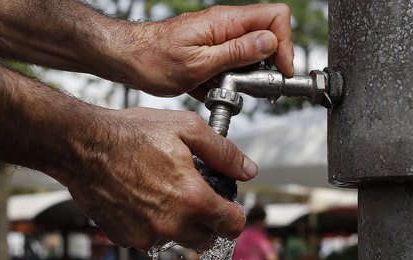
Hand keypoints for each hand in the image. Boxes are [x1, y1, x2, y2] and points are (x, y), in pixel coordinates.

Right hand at [63, 107, 256, 250]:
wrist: (82, 145)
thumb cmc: (132, 134)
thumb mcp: (187, 129)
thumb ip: (224, 153)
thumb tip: (248, 170)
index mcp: (193, 199)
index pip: (233, 226)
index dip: (234, 213)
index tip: (227, 204)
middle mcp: (172, 225)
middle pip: (207, 239)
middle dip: (208, 221)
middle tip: (196, 196)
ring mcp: (146, 235)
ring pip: (178, 241)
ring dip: (180, 224)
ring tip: (164, 193)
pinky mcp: (125, 239)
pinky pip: (150, 239)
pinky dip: (152, 226)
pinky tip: (142, 199)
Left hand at [122, 4, 292, 98]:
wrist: (128, 60)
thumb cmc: (154, 60)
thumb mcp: (200, 63)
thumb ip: (238, 52)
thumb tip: (269, 42)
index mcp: (226, 22)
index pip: (275, 17)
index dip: (284, 44)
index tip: (279, 70)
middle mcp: (226, 26)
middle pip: (268, 36)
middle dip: (269, 64)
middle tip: (256, 86)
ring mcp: (220, 38)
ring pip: (253, 54)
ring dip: (248, 76)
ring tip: (232, 89)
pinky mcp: (212, 50)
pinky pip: (234, 63)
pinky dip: (231, 80)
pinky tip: (217, 89)